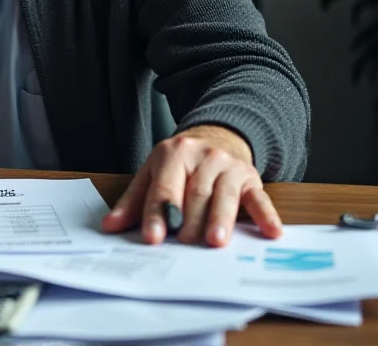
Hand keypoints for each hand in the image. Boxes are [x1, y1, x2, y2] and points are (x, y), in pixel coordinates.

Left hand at [101, 125, 281, 246]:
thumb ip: (133, 201)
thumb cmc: (180, 164)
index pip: (163, 188)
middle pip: (194, 194)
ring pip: (223, 195)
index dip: (157, 214)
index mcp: (172, 154)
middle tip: (184, 245)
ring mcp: (227, 166)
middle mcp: (201, 156)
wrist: (216, 136)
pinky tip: (270, 232)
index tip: (152, 238)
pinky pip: (259, 197)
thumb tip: (110, 227)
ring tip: (215, 242)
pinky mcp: (250, 178)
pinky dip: (265, 215)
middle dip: (189, 220)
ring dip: (220, 219)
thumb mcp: (152, 172)